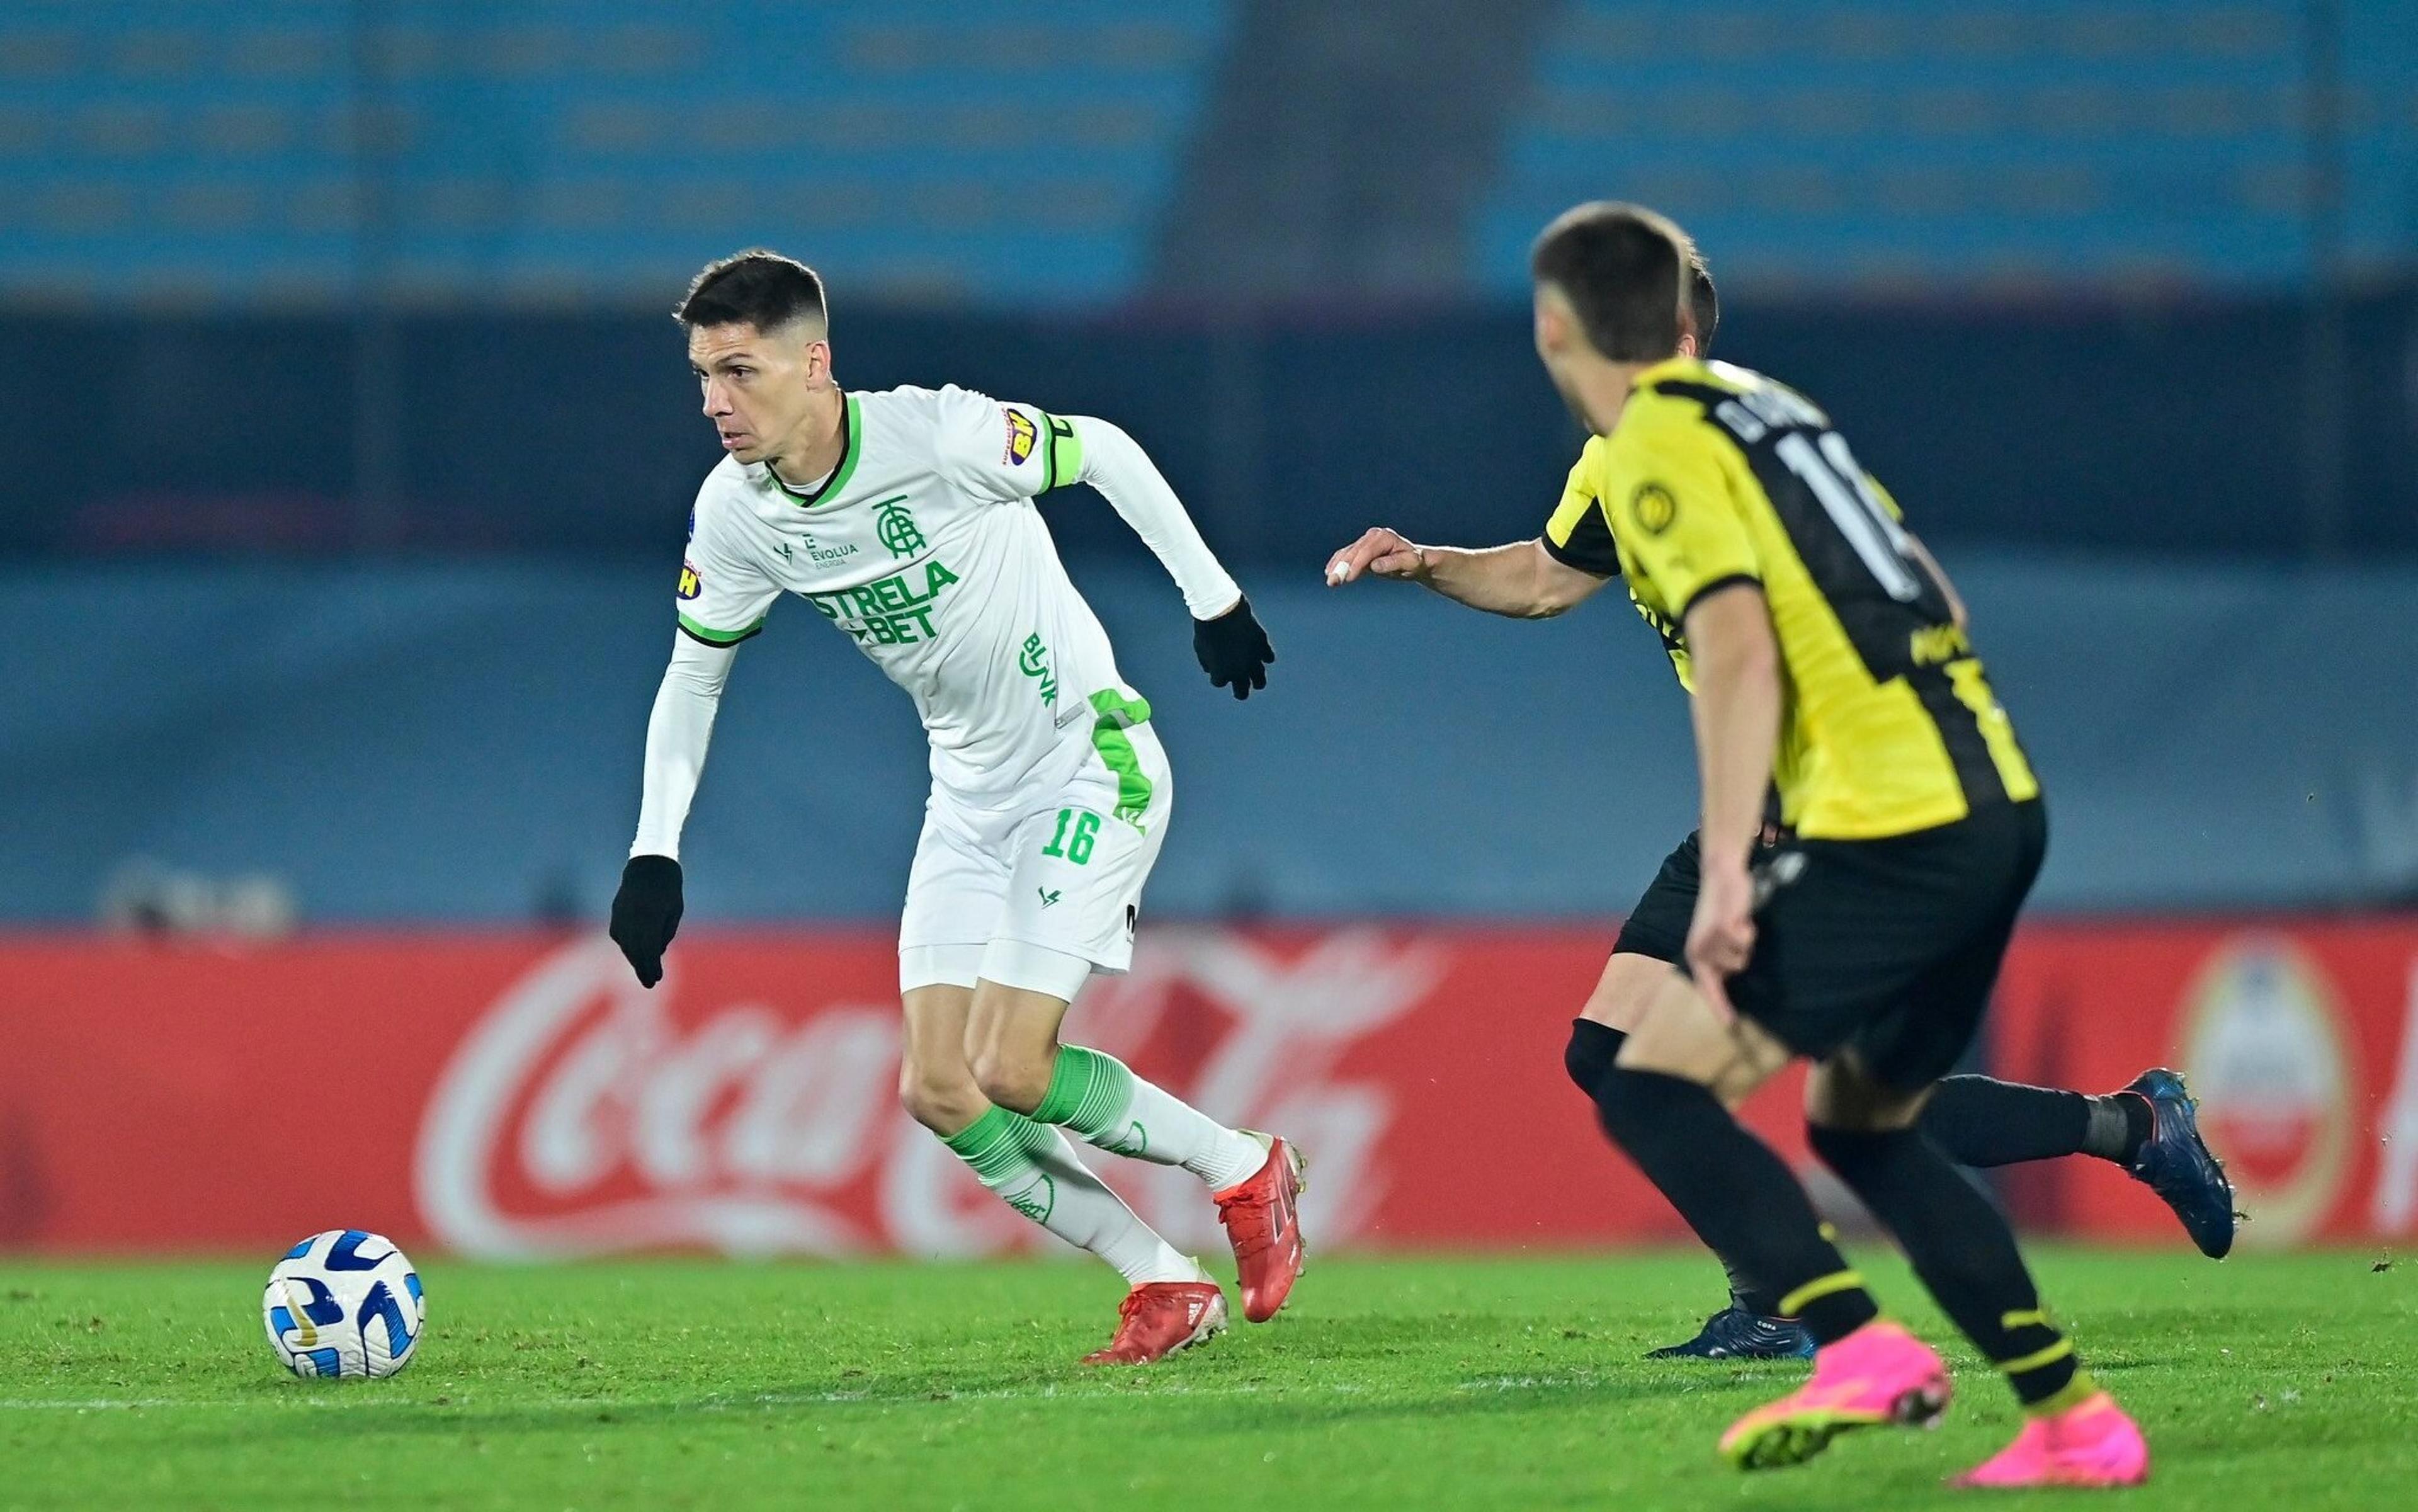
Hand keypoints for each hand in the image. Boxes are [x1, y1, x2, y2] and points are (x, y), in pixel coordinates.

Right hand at [610, 854, 683, 987]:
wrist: (648, 865)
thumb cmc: (668, 889)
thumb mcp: (674, 911)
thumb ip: (665, 934)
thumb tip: (656, 954)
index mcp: (650, 917)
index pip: (649, 949)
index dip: (652, 966)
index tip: (657, 979)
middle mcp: (632, 917)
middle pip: (635, 950)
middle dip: (642, 969)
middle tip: (650, 984)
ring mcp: (621, 915)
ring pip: (625, 944)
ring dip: (634, 959)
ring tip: (643, 972)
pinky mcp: (615, 913)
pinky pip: (619, 935)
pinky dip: (626, 946)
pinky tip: (634, 953)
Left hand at [1194, 595, 1274, 699]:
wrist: (1220, 610)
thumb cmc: (1206, 628)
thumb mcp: (1200, 648)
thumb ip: (1207, 662)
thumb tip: (1211, 670)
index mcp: (1221, 674)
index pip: (1220, 682)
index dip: (1218, 676)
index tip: (1217, 669)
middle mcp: (1239, 672)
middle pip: (1242, 693)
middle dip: (1240, 691)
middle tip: (1240, 688)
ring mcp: (1253, 660)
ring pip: (1260, 681)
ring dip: (1256, 680)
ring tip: (1254, 678)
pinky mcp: (1262, 645)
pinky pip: (1268, 658)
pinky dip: (1263, 657)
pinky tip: (1260, 654)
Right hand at [1324, 528, 1429, 585]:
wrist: (1414, 560)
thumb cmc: (1414, 563)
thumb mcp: (1409, 564)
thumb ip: (1393, 563)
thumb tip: (1375, 565)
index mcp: (1385, 537)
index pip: (1366, 551)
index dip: (1356, 565)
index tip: (1348, 578)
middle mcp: (1373, 536)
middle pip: (1353, 552)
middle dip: (1342, 567)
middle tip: (1333, 582)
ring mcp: (1366, 541)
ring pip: (1347, 553)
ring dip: (1336, 567)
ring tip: (1330, 582)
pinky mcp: (1361, 548)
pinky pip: (1346, 555)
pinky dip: (1337, 563)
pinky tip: (1329, 572)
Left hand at [1684, 851, 1756, 1023]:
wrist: (1721, 876)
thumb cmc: (1722, 909)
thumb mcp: (1716, 937)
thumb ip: (1720, 957)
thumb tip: (1728, 976)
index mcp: (1696, 957)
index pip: (1708, 988)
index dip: (1720, 1006)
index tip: (1731, 1025)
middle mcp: (1699, 952)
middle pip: (1736, 971)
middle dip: (1741, 955)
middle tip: (1738, 932)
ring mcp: (1709, 942)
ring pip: (1742, 957)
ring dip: (1744, 941)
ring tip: (1736, 923)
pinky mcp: (1721, 929)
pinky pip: (1744, 941)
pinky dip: (1747, 930)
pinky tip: (1741, 917)